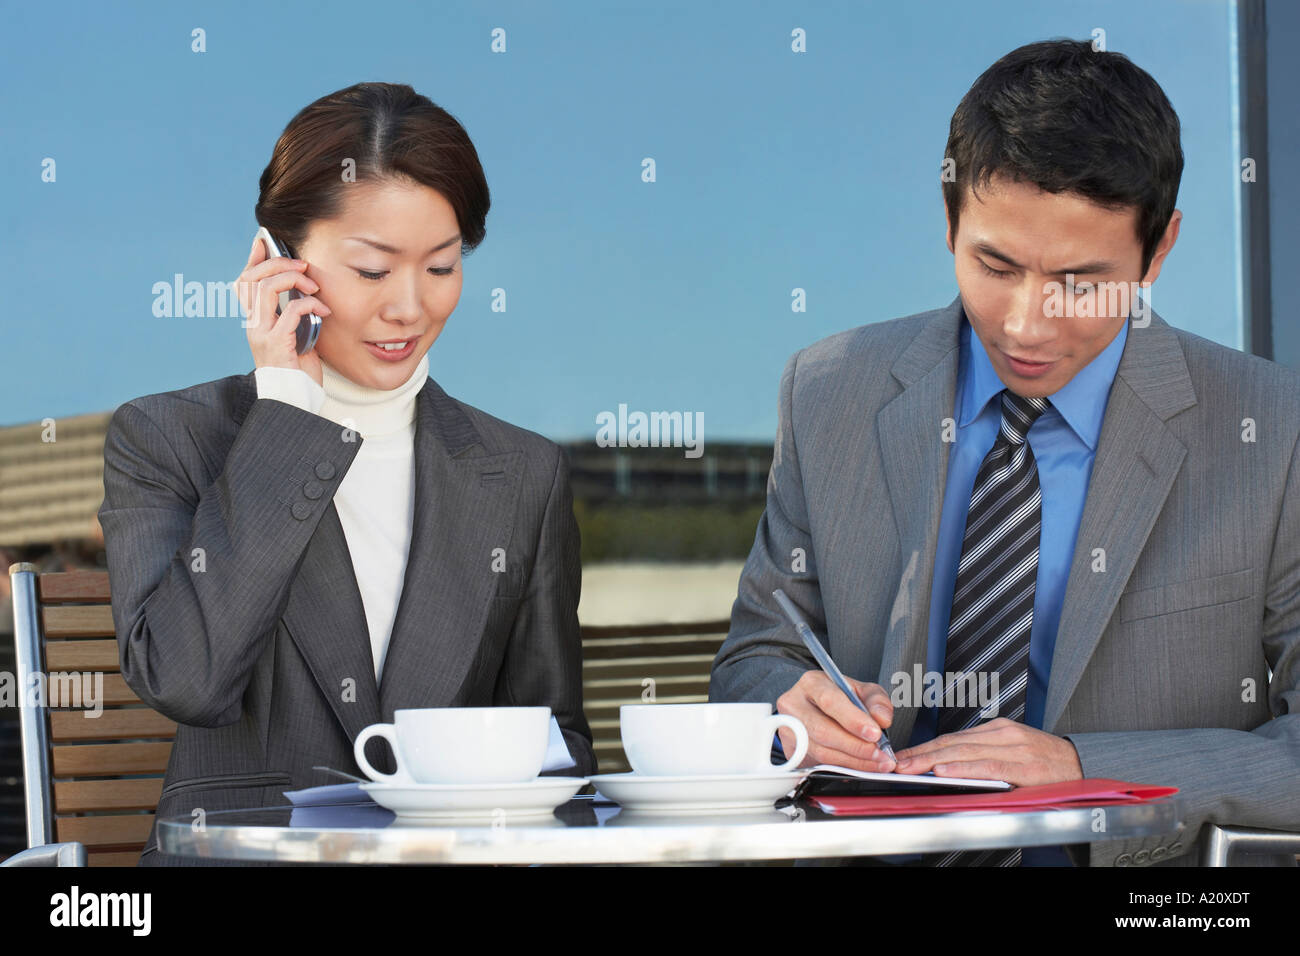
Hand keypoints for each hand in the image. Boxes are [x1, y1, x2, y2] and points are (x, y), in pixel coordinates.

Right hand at [237, 236, 328, 385]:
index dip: (252, 259)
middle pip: (252, 278)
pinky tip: (322, 312)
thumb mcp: (296, 334)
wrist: (295, 399)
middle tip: (303, 266)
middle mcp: (253, 325)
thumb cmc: (298, 369)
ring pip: (266, 288)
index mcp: (255, 321)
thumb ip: (293, 314)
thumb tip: (304, 288)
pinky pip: (291, 311)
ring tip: (313, 287)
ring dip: (293, 279)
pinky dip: (309, 305)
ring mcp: (261, 333)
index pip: (244, 282)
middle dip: (278, 263)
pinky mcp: (277, 343)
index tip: (263, 241)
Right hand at [775, 670, 896, 770]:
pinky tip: (860, 766)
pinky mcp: (792, 752)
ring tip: (876, 762)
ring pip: (821, 752)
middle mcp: (794, 705)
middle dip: (856, 746)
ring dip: (853, 761)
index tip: (874, 733)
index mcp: (812, 683)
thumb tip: (881, 718)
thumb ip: (876, 700)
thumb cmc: (837, 699)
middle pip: (823, 731)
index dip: (853, 720)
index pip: (830, 701)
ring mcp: (789, 730)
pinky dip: (844, 768)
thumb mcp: (860, 691)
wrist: (813, 711)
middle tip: (880, 754)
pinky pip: (819, 764)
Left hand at [894, 718, 1082, 785]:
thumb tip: (948, 764)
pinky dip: (964, 769)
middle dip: (921, 754)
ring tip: (911, 768)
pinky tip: (945, 771)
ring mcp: (1013, 748)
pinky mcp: (1024, 765)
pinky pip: (988, 767)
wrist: (1083, 766)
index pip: (952, 738)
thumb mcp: (1012, 751)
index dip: (925, 747)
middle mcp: (1002, 734)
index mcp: (997, 730)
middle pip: (953, 743)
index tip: (903, 756)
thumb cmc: (1046, 762)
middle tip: (897, 763)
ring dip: (933, 761)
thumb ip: (983, 755)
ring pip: (965, 752)